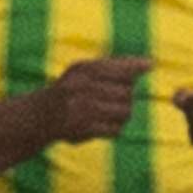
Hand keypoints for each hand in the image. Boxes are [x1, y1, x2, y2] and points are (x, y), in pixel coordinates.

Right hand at [32, 54, 152, 143]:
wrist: (42, 115)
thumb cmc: (71, 90)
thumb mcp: (85, 71)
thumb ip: (114, 66)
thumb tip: (149, 63)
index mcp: (82, 70)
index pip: (116, 66)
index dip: (135, 66)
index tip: (150, 65)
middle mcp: (81, 85)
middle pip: (126, 92)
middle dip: (127, 97)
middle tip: (114, 99)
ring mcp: (82, 107)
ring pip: (125, 111)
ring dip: (122, 114)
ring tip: (110, 113)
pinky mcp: (84, 128)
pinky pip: (115, 129)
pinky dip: (114, 129)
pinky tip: (104, 125)